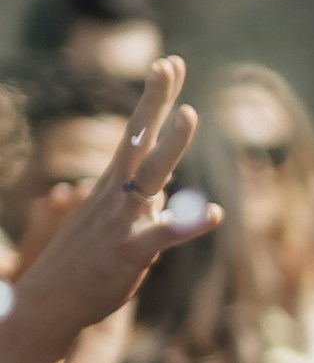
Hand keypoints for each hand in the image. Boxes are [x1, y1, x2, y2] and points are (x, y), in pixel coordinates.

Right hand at [0, 61, 210, 362]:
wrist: (52, 300)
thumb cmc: (85, 264)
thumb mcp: (115, 224)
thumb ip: (144, 204)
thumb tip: (167, 190)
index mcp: (114, 186)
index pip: (136, 134)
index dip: (154, 100)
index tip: (168, 64)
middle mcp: (117, 195)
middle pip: (139, 138)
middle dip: (155, 101)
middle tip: (171, 63)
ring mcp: (123, 220)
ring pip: (150, 176)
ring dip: (170, 146)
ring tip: (191, 114)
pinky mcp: (131, 251)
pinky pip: (164, 235)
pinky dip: (189, 224)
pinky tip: (213, 213)